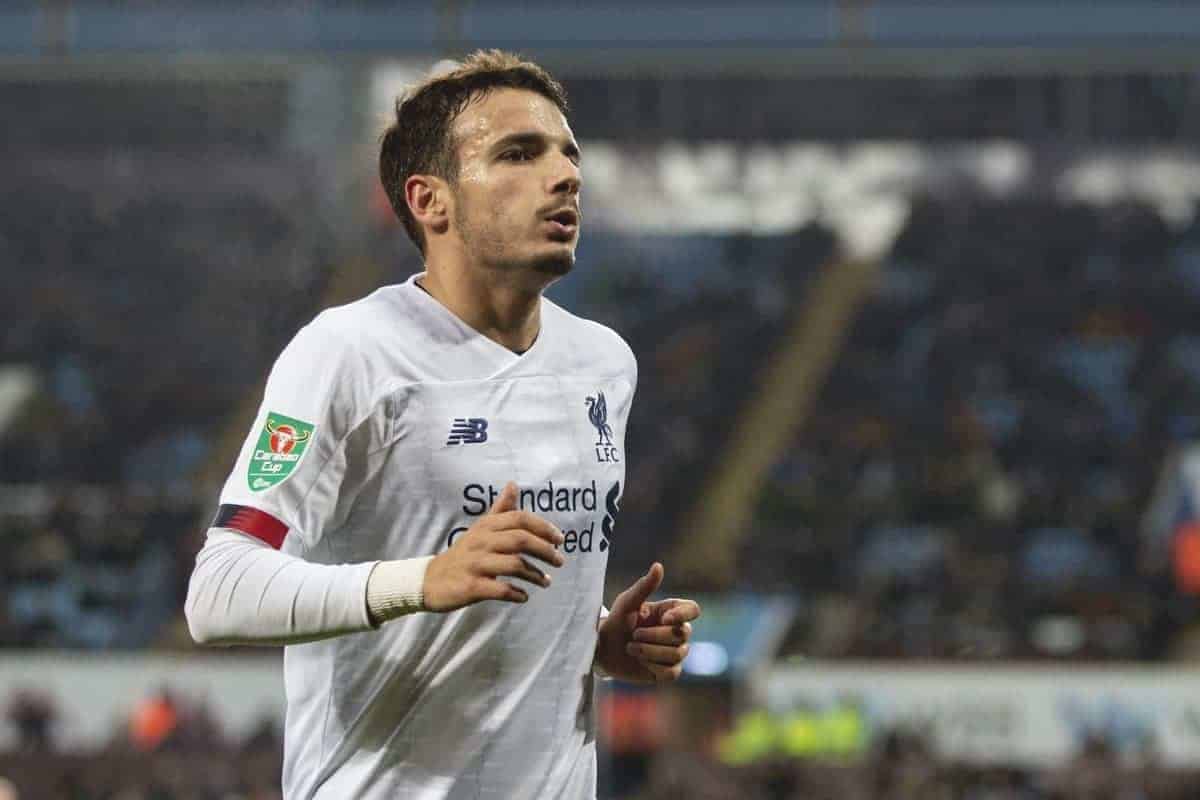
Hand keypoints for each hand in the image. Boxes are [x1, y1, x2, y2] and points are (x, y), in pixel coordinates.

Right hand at [423, 482, 565, 611]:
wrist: (429, 580)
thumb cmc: (463, 553)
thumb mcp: (480, 528)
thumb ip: (500, 509)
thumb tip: (514, 484)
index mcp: (486, 526)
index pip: (519, 518)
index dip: (543, 527)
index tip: (560, 539)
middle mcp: (481, 541)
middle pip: (520, 540)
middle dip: (545, 550)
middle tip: (560, 561)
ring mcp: (475, 564)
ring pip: (514, 565)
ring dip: (535, 574)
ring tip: (546, 581)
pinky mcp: (471, 586)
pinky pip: (500, 589)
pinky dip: (516, 593)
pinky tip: (523, 596)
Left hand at [594, 562, 701, 683]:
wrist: (603, 650)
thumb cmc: (616, 622)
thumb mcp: (626, 603)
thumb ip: (643, 586)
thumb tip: (658, 566)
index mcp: (670, 612)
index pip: (693, 610)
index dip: (683, 615)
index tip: (664, 618)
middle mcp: (677, 631)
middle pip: (682, 634)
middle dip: (654, 636)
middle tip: (633, 634)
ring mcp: (675, 652)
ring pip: (677, 654)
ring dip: (649, 651)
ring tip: (631, 647)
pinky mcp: (669, 672)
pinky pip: (672, 672)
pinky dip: (653, 666)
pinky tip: (640, 661)